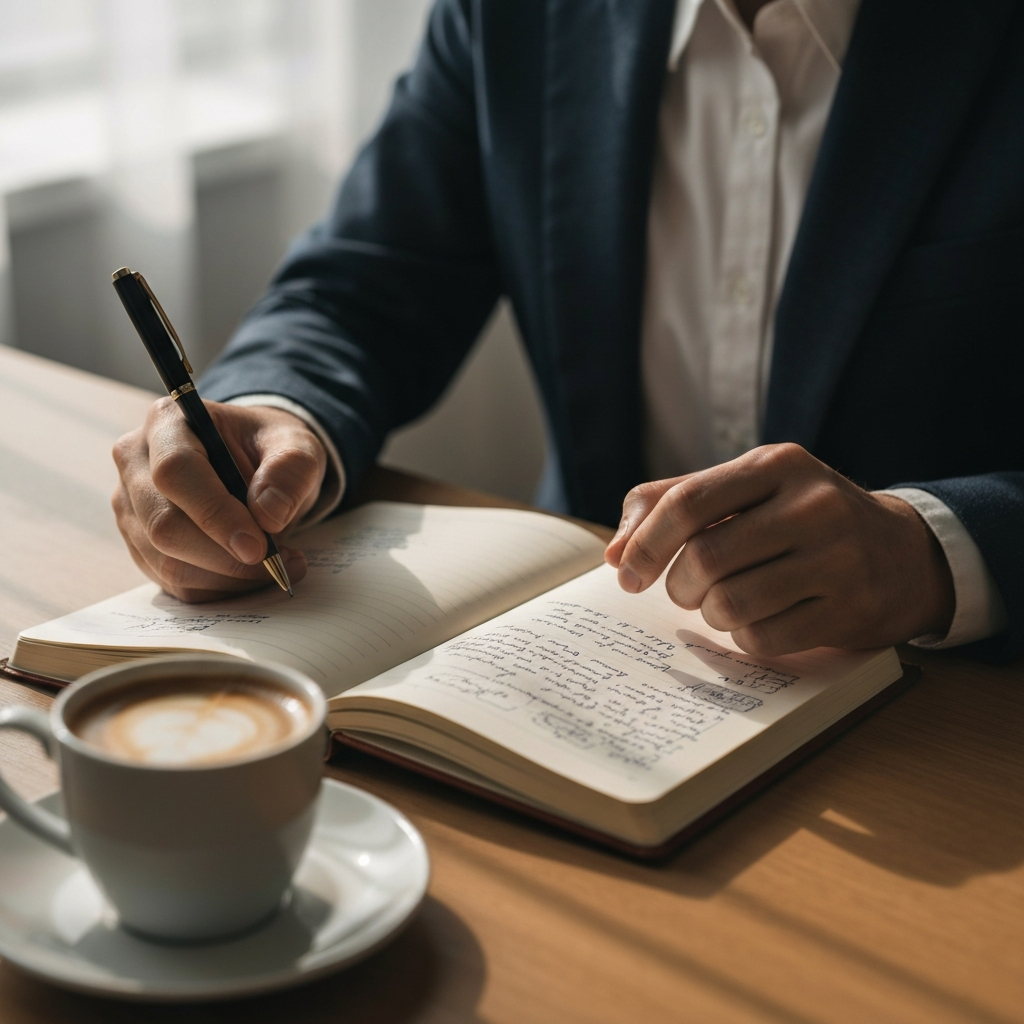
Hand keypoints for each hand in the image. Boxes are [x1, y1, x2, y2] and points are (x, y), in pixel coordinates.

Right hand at [112, 400, 326, 601]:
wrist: (258, 465)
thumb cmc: (271, 448)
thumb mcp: (298, 445)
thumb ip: (291, 469)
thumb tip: (269, 514)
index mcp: (168, 421)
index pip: (176, 471)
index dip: (215, 513)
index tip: (257, 544)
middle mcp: (136, 462)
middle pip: (164, 524)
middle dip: (224, 556)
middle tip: (277, 563)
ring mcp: (132, 507)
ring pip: (166, 561)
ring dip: (227, 577)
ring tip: (278, 567)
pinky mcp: (141, 544)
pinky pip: (174, 582)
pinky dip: (220, 588)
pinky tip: (253, 576)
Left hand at [604, 444, 954, 654]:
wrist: (902, 554)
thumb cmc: (798, 519)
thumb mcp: (745, 490)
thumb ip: (670, 503)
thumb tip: (614, 554)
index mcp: (777, 464)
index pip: (687, 503)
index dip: (644, 544)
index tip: (625, 573)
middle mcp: (813, 504)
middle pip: (705, 557)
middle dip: (678, 585)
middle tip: (683, 591)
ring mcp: (838, 557)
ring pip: (731, 603)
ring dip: (710, 613)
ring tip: (721, 604)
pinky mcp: (851, 609)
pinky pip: (764, 638)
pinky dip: (744, 637)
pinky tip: (757, 621)